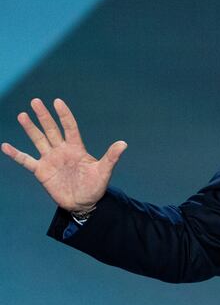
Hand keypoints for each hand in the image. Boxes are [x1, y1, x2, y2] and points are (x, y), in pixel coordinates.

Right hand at [1, 98, 126, 211]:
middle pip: (51, 129)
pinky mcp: (41, 171)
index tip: (57, 101)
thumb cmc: (95, 187)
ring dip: (30, 128)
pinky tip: (5, 146)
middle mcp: (62, 150)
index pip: (69, 127)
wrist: (83, 203)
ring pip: (38, 140)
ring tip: (22, 115)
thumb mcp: (104, 171)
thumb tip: (123, 143)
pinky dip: (16, 154)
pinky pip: (26, 161)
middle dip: (44, 116)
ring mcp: (50, 160)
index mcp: (76, 148)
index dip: (64, 115)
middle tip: (36, 101)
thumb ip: (111, 157)